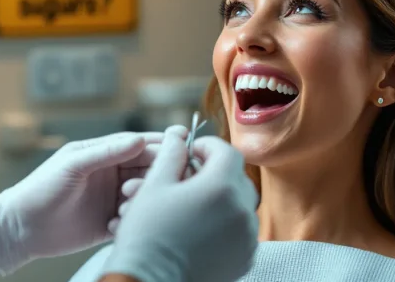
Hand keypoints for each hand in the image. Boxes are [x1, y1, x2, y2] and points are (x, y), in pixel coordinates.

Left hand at [0, 128, 186, 275]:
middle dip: (157, 174)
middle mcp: (113, 174)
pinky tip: (116, 223)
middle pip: (149, 169)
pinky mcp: (111, 223)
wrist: (20, 228)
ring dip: (144, 199)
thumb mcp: (72, 164)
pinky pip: (134, 220)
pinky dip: (133, 220)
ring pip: (145, 195)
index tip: (183, 142)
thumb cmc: (39, 189)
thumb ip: (106, 152)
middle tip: (161, 180)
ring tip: (125, 203)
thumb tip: (139, 139)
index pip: (141, 145)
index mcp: (104, 154)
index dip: (162, 143)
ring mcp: (113, 199)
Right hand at [102, 134, 259, 281]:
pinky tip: (199, 229)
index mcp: (222, 188)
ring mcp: (246, 238)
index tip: (190, 152)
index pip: (227, 151)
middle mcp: (242, 212)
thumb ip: (172, 154)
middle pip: (237, 178)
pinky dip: (225, 223)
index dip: (207, 146)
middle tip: (188, 178)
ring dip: (220, 198)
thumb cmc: (147, 234)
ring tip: (191, 206)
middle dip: (214, 172)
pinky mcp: (244, 259)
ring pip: (239, 204)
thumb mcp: (154, 185)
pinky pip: (240, 230)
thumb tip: (179, 136)